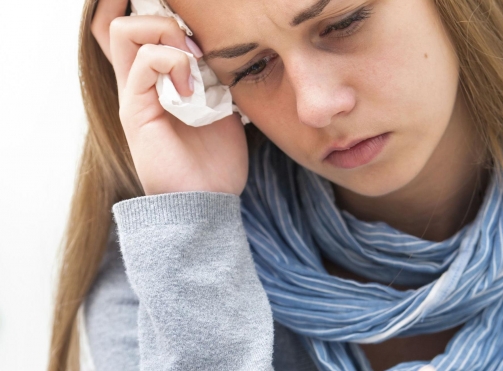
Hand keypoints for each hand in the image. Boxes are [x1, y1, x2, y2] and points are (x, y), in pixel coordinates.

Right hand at [90, 0, 247, 195]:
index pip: (131, 34)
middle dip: (159, 17)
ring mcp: (133, 95)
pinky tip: (193, 90)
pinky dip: (174, 63)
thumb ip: (212, 78)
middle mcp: (138, 84)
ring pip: (124, 32)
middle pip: (120, 24)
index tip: (176, 14)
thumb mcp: (222, 109)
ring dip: (165, 35)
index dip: (139, 10)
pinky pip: (144, 62)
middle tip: (193, 46)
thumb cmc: (216, 161)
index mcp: (157, 83)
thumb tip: (218, 51)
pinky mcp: (134, 110)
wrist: (208, 203)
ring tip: (193, 65)